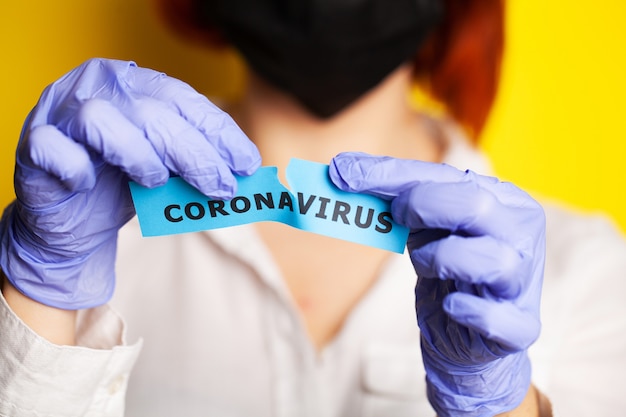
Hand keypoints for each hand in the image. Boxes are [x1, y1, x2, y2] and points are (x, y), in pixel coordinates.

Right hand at [0, 58, 259, 309]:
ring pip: (103, 119)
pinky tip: (88, 183)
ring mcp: (61, 112)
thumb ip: (197, 165)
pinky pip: (54, 148)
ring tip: (156, 181)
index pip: (184, 99)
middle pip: (153, 112)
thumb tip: (246, 176)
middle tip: (223, 188)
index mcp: (135, 83)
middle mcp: (98, 87)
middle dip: (195, 154)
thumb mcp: (168, 170)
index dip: (219, 131)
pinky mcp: (34, 144)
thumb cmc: (123, 185)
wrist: (71, 219)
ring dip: (139, 154)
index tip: (247, 164)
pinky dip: (76, 167)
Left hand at [329, 152, 544, 416]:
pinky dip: (469, 311)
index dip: (392, 174)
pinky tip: (451, 306)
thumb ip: (391, 197)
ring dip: (441, 259)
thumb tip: (339, 169)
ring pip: (489, 259)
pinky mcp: (518, 327)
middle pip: (474, 205)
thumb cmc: (444, 270)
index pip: (446, 176)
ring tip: (426, 265)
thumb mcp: (421, 227)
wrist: (464, 337)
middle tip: (398, 216)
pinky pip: (498, 319)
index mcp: (502, 200)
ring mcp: (523, 282)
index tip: (343, 172)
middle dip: (424, 205)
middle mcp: (521, 234)